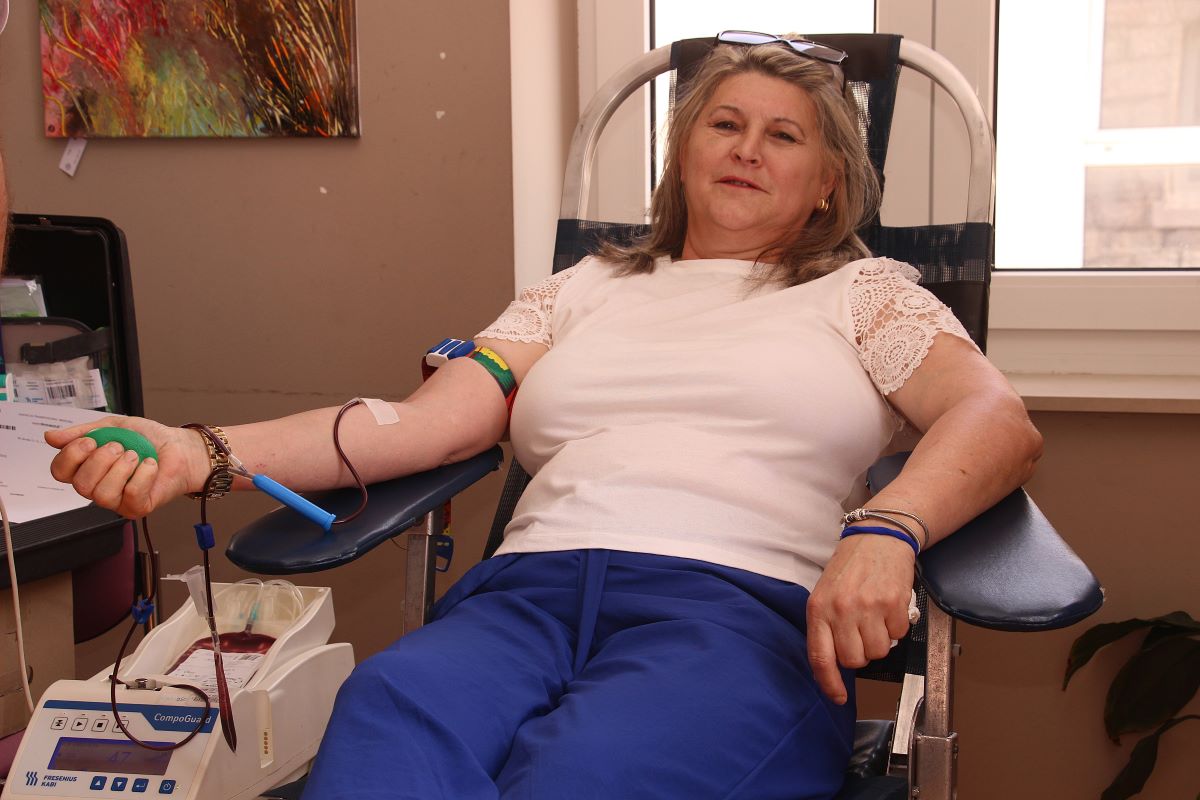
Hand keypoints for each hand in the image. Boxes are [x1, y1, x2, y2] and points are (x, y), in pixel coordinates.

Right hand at [46, 416, 207, 517]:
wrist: (180, 446)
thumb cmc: (147, 439)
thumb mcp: (112, 426)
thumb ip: (82, 432)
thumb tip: (50, 437)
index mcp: (87, 468)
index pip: (59, 472)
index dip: (71, 456)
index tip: (89, 441)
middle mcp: (98, 487)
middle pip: (80, 485)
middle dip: (100, 460)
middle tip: (119, 447)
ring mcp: (117, 501)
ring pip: (101, 495)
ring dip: (121, 468)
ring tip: (135, 456)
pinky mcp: (138, 507)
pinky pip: (131, 496)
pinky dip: (142, 475)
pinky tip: (149, 465)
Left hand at [806, 533, 916, 703]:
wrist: (878, 537)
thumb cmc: (850, 567)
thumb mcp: (825, 594)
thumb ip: (826, 626)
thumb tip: (834, 663)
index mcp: (818, 609)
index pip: (820, 657)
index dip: (829, 683)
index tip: (838, 697)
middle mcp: (841, 609)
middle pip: (854, 660)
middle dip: (861, 653)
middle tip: (863, 632)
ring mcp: (868, 607)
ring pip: (879, 651)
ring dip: (881, 640)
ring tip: (876, 617)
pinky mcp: (893, 603)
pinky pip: (898, 634)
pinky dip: (897, 626)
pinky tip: (889, 607)